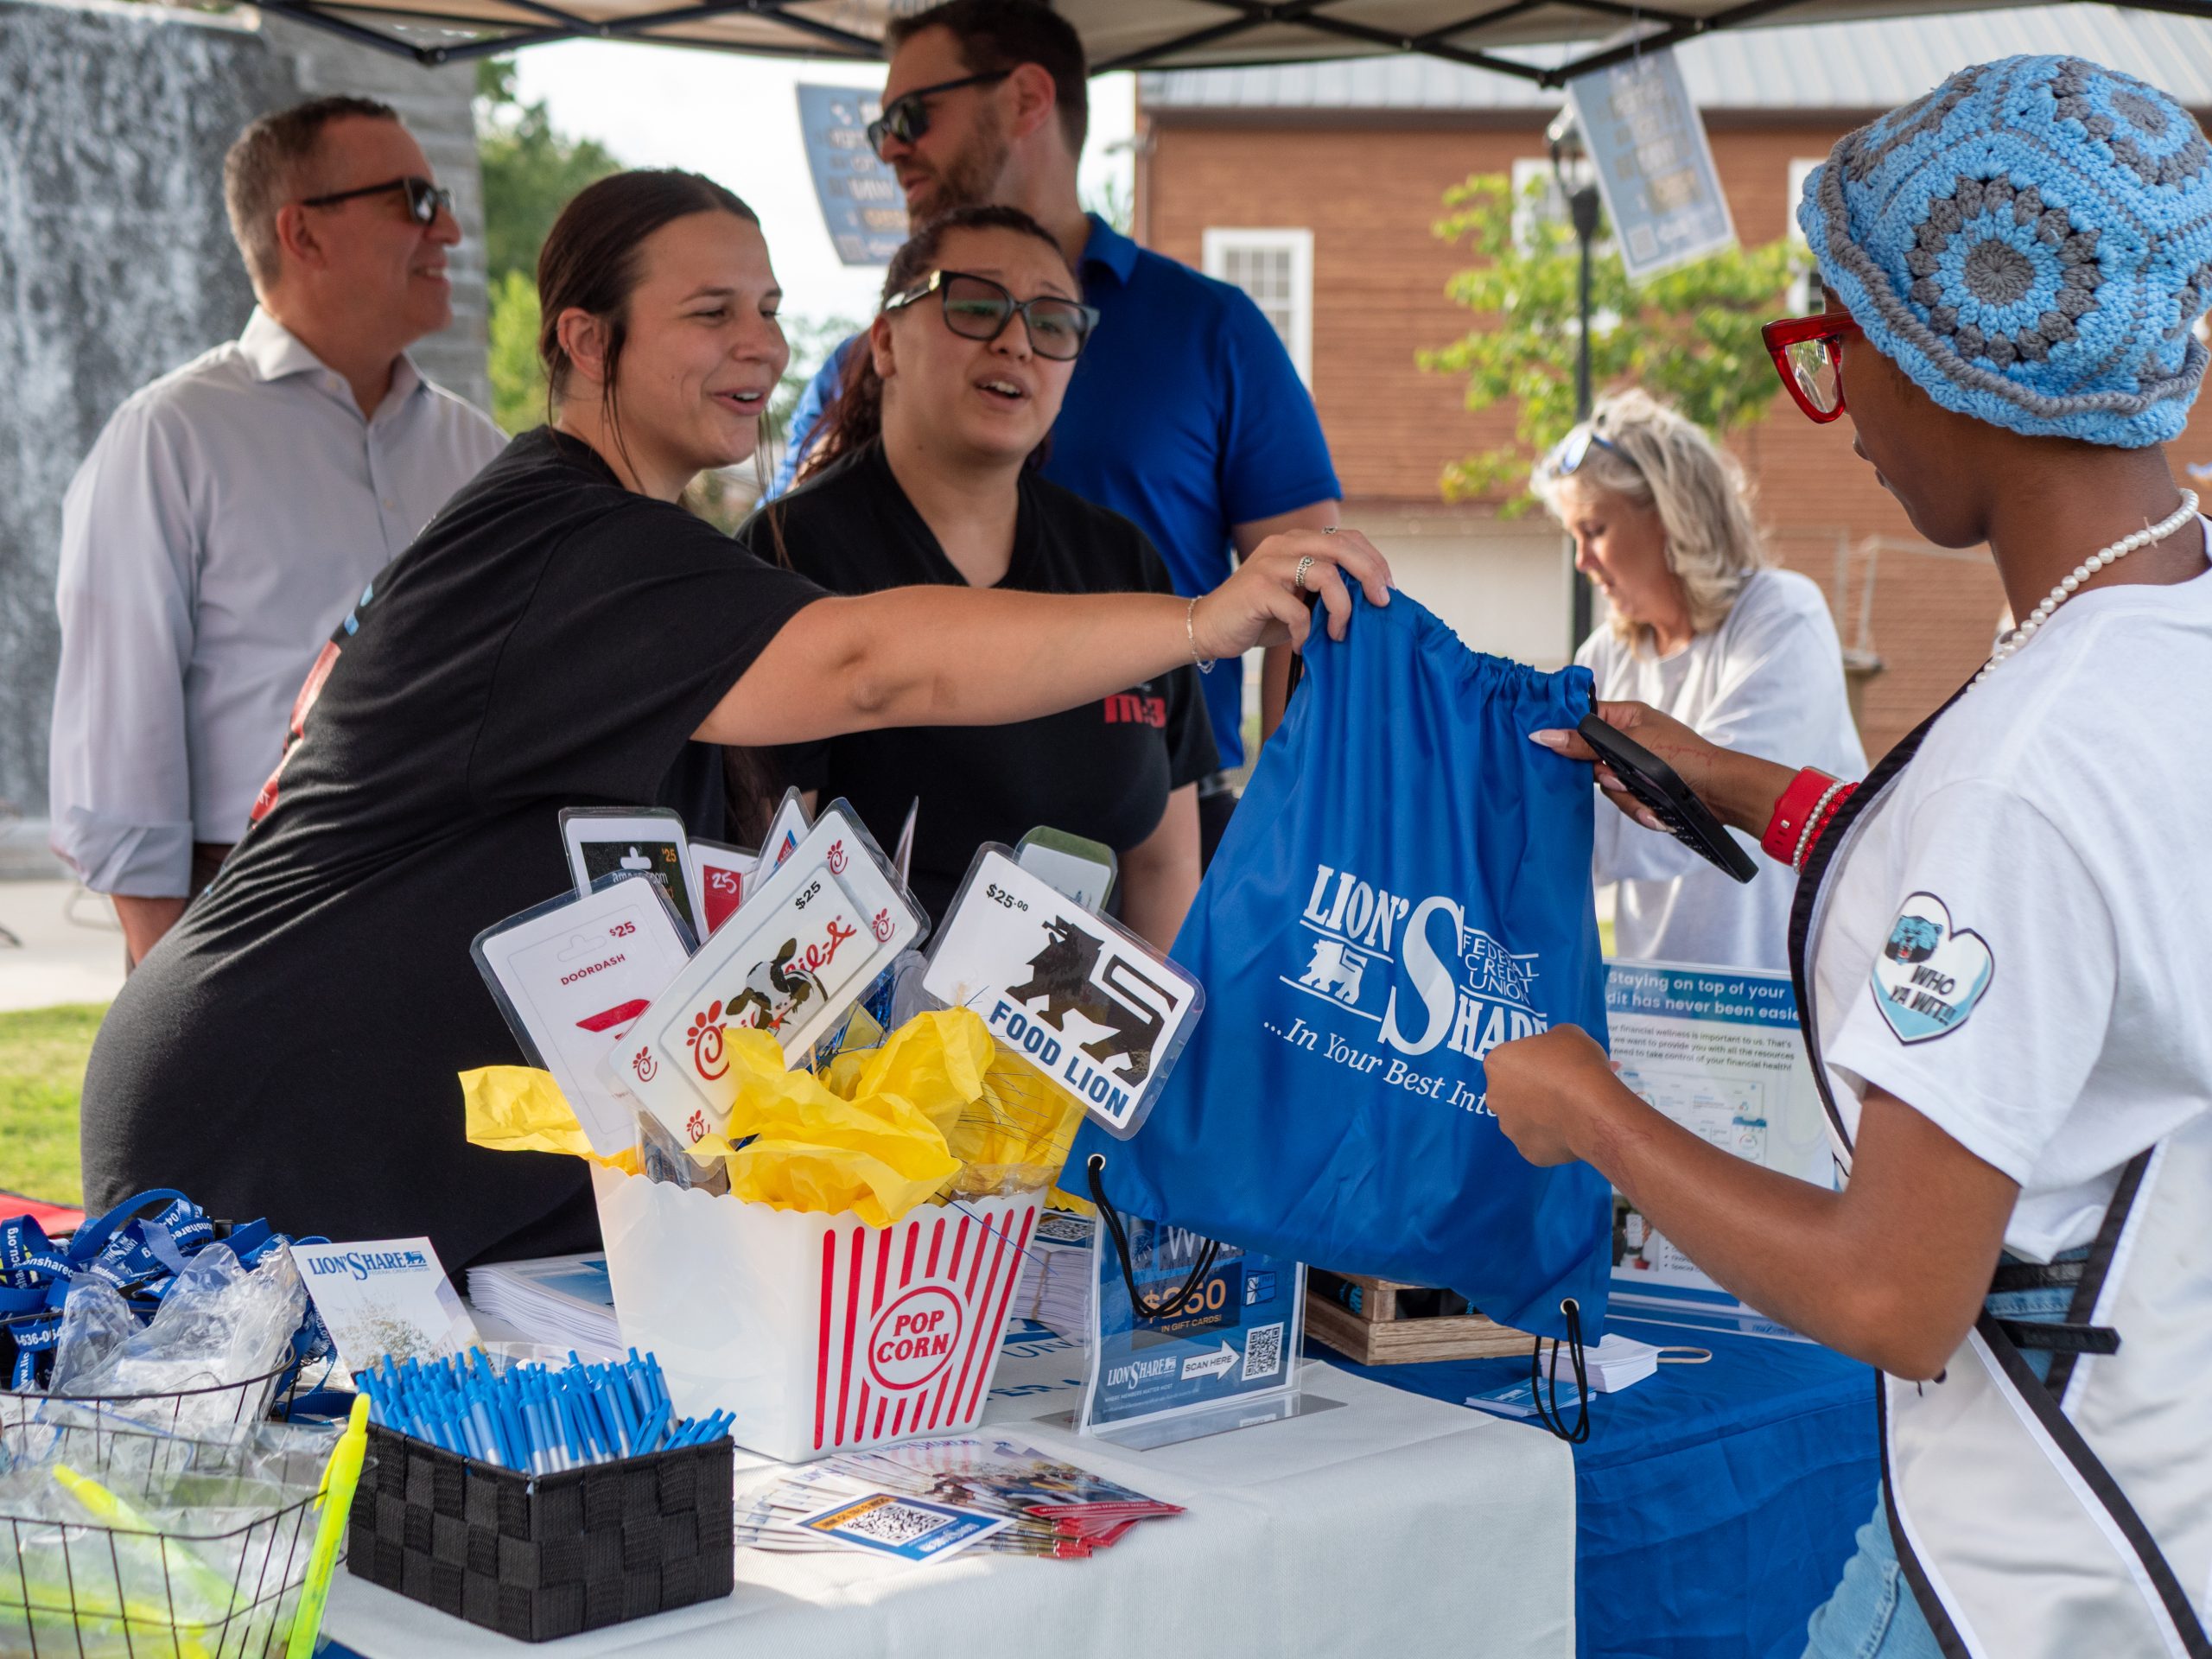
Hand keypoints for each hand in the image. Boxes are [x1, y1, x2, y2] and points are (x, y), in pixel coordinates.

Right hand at [1189, 528, 1391, 659]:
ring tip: (1338, 633)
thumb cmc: (1258, 618)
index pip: (1347, 537)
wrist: (1208, 629)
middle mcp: (1284, 545)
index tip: (1386, 591)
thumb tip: (1373, 600)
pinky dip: (1306, 632)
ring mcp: (1270, 564)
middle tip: (1381, 604)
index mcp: (1297, 541)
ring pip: (1326, 574)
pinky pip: (1298, 610)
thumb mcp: (1300, 598)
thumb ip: (1328, 590)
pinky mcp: (1257, 589)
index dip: (1374, 561)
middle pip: (1342, 547)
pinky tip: (1301, 645)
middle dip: (1370, 575)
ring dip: (1342, 608)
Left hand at [1484, 1025, 1628, 1167]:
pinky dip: (1553, 1137)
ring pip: (1523, 1119)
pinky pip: (1539, 1141)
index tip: (1553, 1063)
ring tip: (1571, 1109)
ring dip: (1541, 1114)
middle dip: (1533, 1089)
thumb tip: (1555, 1049)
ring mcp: (1509, 1127)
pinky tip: (1572, 1129)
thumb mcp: (1567, 1033)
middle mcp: (1494, 1096)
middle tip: (1562, 1086)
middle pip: (1512, 1091)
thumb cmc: (1577, 1063)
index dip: (1533, 1060)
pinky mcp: (1527, 1152)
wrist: (1592, 1107)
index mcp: (1497, 1063)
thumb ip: (1552, 1041)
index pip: (1510, 1060)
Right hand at [1528, 699, 1793, 838]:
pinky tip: (1658, 814)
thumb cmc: (1684, 758)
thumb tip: (1542, 736)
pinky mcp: (1644, 792)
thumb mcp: (1630, 747)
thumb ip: (1585, 744)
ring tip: (1651, 802)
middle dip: (1609, 779)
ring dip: (1629, 800)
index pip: (1583, 722)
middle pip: (1592, 762)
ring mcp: (1636, 768)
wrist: (1721, 793)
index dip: (1569, 738)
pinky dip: (1641, 811)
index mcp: (1626, 718)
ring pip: (1608, 789)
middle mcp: (1629, 741)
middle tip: (1622, 779)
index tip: (1551, 751)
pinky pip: (1626, 803)